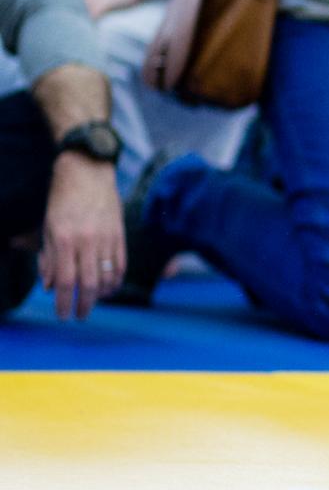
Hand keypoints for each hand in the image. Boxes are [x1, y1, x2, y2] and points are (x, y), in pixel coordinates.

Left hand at [40, 151, 124, 318]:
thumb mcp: (47, 228)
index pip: (64, 280)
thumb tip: (48, 286)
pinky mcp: (120, 236)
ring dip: (101, 295)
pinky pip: (121, 266)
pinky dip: (116, 281)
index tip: (63, 315)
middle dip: (84, 304)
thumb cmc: (62, 201)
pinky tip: (109, 288)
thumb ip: (48, 258)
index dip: (63, 301)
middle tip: (80, 315)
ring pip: (107, 277)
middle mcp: (86, 241)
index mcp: (64, 238)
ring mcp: (106, 238)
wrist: (87, 174)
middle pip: (88, 283)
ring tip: (94, 301)